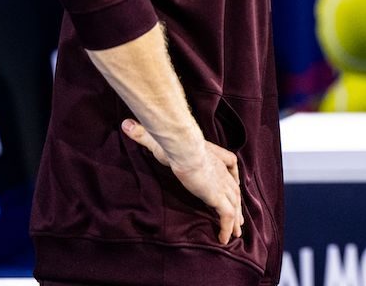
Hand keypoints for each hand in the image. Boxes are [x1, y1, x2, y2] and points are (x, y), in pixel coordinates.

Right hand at [122, 118, 244, 243]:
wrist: (182, 147)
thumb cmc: (172, 143)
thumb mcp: (158, 140)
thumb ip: (144, 134)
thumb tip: (126, 125)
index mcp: (213, 157)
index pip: (230, 166)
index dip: (231, 178)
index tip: (232, 187)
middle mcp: (221, 172)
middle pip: (234, 190)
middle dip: (236, 203)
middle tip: (239, 218)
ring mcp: (221, 185)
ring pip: (234, 205)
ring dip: (236, 219)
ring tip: (236, 232)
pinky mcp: (217, 196)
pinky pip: (226, 216)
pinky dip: (226, 228)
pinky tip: (225, 239)